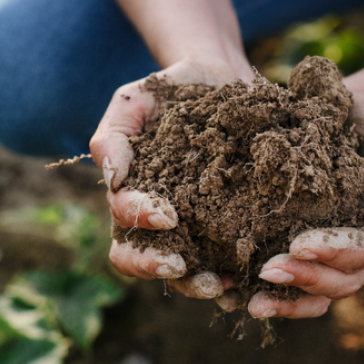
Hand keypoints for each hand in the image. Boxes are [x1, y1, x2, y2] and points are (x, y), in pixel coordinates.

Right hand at [90, 57, 251, 298]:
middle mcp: (158, 219)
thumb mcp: (135, 100)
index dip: (139, 222)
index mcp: (131, 193)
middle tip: (181, 267)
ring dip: (196, 283)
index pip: (123, 220)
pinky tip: (250, 279)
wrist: (221, 79)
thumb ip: (113, 136)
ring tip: (222, 284)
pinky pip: (226, 260)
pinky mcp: (229, 226)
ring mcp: (194, 226)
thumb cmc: (171, 91)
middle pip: (141, 259)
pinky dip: (236, 277)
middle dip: (157, 267)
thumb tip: (112, 179)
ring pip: (183, 271)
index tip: (167, 216)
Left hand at [242, 92, 363, 318]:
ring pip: (314, 294)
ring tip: (251, 303)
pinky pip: (288, 282)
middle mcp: (354, 252)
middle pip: (337, 283)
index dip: (332, 254)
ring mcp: (326, 254)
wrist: (351, 112)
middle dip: (303, 279)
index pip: (361, 255)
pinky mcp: (296, 245)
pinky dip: (265, 293)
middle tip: (267, 271)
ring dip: (284, 301)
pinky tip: (232, 295)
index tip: (298, 244)